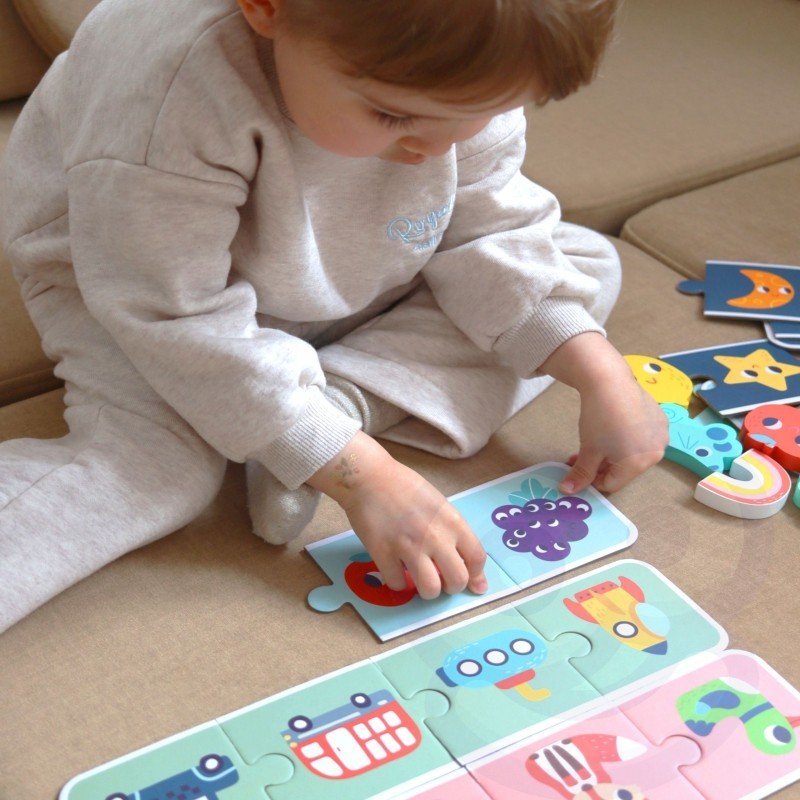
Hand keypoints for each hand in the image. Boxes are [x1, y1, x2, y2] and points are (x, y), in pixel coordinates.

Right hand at [307, 432, 487, 599]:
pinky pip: (398, 585)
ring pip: (430, 590)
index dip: (475, 575)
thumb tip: (465, 564)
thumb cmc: (405, 487)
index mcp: (453, 522)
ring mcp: (409, 547)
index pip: (477, 559)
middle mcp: (435, 537)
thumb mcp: (439, 505)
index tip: (469, 580)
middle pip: (457, 581)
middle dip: (451, 586)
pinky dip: (398, 582)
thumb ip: (453, 533)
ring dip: (427, 590)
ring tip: (419, 579)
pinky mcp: (384, 554)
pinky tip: (396, 570)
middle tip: (440, 579)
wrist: (369, 477)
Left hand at [562, 379, 667, 493]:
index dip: (592, 480)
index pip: (613, 484)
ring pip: (632, 452)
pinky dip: (626, 436)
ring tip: (595, 439)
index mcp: (639, 464)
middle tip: (581, 455)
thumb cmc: (599, 419)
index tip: (579, 469)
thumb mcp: (588, 450)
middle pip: (624, 469)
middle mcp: (656, 452)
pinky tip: (613, 423)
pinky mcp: (660, 418)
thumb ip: (581, 474)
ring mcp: (661, 434)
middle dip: (601, 465)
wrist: (610, 382)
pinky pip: (641, 436)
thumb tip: (567, 491)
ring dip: (612, 451)